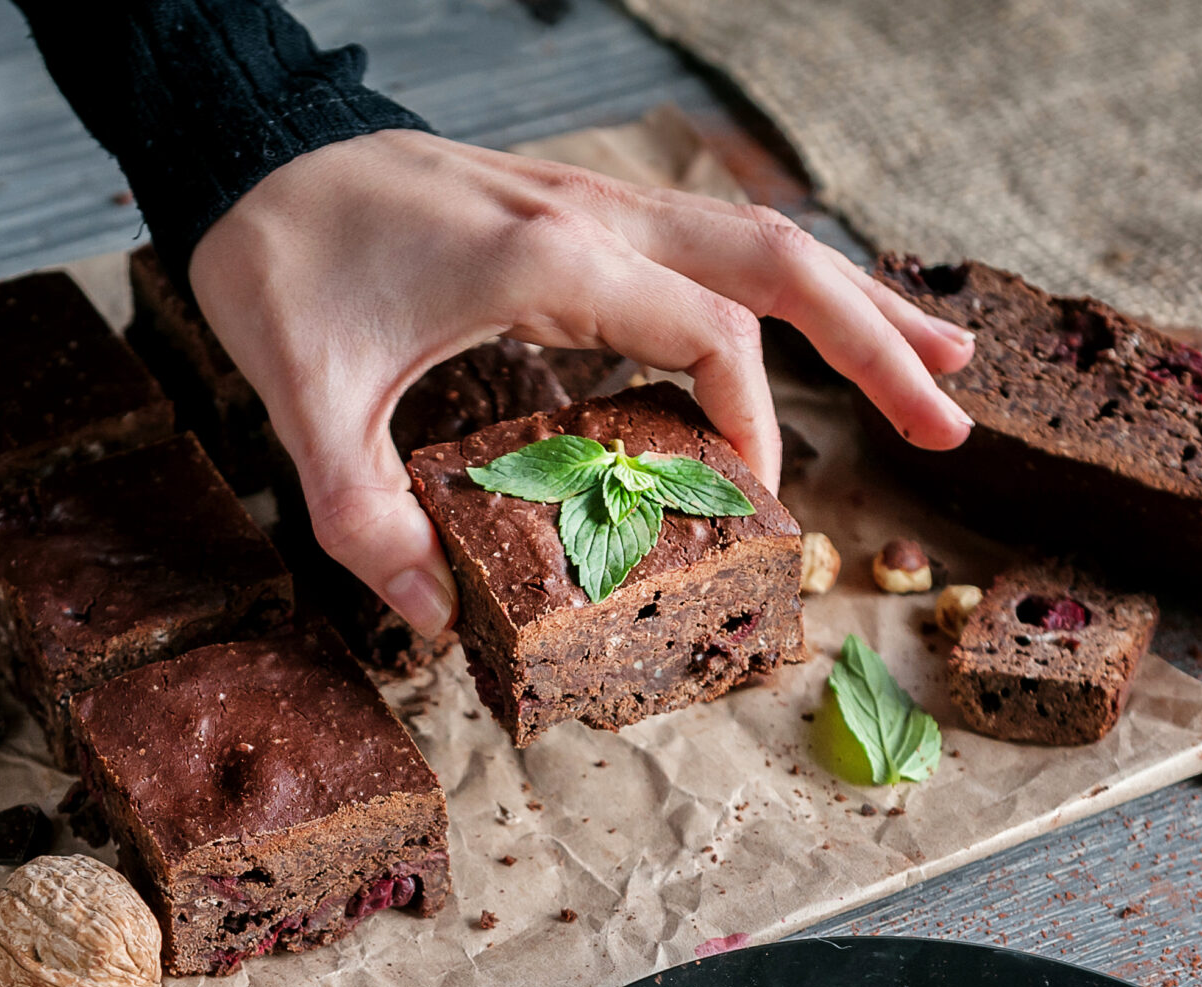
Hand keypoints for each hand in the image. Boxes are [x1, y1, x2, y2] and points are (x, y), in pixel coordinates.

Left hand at [187, 129, 974, 636]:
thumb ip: (366, 517)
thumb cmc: (280, 260)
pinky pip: (711, 243)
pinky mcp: (579, 213)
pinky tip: (819, 319)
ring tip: (945, 365)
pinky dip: (783, 286)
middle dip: (876, 343)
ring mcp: (593, 204)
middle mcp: (591, 217)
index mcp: (545, 259)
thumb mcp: (305, 403)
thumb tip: (437, 621)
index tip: (752, 509)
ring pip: (758, 242)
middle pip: (777, 266)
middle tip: (952, 424)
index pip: (708, 336)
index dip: (750, 427)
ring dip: (854, 302)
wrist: (249, 152)